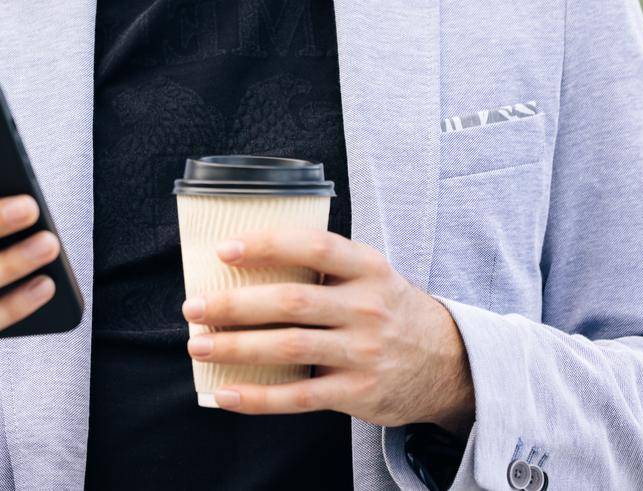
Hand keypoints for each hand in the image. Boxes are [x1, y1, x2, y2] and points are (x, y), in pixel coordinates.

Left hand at [181, 228, 474, 434]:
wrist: (448, 362)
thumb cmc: (388, 309)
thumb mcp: (370, 275)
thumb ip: (323, 265)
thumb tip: (244, 261)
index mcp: (368, 268)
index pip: (314, 248)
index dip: (267, 245)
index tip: (224, 249)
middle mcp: (368, 308)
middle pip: (292, 302)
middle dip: (235, 304)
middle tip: (194, 306)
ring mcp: (364, 353)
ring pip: (289, 348)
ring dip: (237, 347)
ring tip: (199, 346)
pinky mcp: (358, 393)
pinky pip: (299, 397)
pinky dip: (258, 398)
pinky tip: (226, 394)